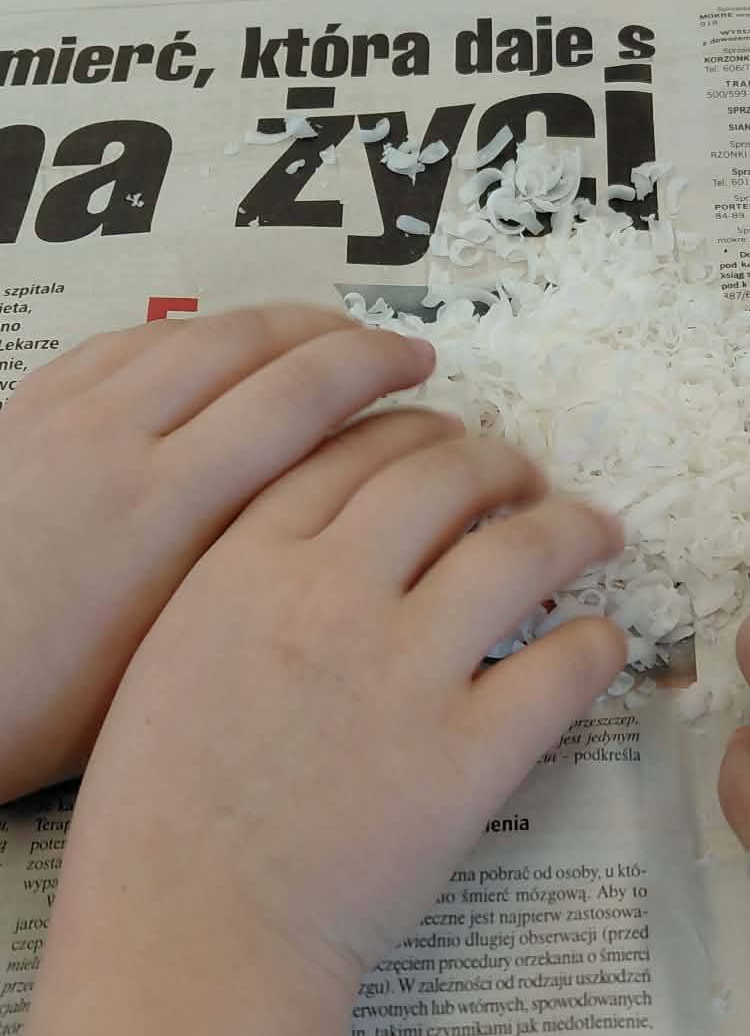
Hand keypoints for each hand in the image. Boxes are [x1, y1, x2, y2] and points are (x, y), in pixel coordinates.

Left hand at [0, 306, 433, 803]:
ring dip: (269, 324)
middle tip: (398, 348)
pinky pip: (121, 342)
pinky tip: (208, 345)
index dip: (375, 374)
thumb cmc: (23, 710)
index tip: (423, 371)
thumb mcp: (162, 672)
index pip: (300, 404)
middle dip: (343, 338)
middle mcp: (119, 443)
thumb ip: (251, 594)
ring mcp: (62, 418)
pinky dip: (185, 333)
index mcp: (167, 512)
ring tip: (321, 333)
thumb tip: (337, 555)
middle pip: (256, 351)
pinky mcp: (20, 414)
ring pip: (190, 334)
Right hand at [69, 415, 625, 987]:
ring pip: (521, 552)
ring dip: (571, 527)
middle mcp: (332, 593)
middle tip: (527, 480)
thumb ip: (245, 580)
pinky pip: (563, 669)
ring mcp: (407, 671)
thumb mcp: (174, 653)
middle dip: (500, 464)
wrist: (193, 928)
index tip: (447, 441)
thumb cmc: (162, 810)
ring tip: (595, 530)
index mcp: (248, 563)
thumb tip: (327, 542)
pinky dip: (596, 643)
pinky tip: (602, 639)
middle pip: (443, 478)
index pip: (352, 451)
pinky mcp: (469, 754)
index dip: (415, 433)